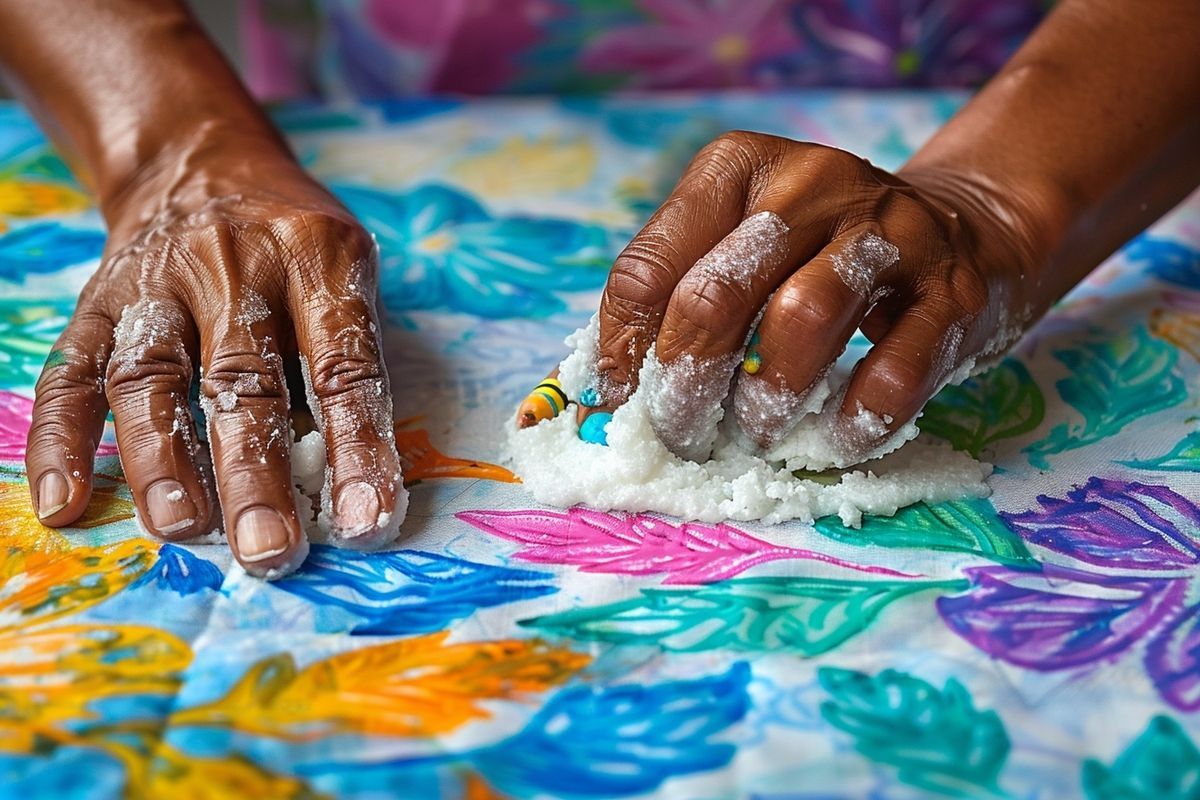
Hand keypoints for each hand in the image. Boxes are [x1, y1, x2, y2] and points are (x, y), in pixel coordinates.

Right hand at [25, 132, 403, 577]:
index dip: (358, 449)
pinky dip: (61, 439)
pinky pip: (71, 372)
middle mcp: (236, 264)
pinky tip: (65, 501)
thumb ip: (347, 365)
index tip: (366, 524)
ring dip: (162, 459)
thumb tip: (349, 490)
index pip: (344, 366)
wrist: (202, 162)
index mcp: (317, 261)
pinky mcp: (97, 299)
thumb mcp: (346, 275)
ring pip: (151, 375)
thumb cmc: (296, 246)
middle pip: (244, 377)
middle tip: (270, 552)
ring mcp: (156, 280)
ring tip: (179, 529)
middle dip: (257, 472)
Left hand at [584, 131, 1042, 461]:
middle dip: (686, 384)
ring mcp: (889, 231)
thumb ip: (672, 308)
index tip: (627, 406)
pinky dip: (852, 421)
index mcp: (737, 169)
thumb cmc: (818, 257)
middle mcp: (810, 183)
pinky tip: (833, 439)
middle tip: (683, 435)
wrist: (962, 233)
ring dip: (766, 398)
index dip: (624, 354)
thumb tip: (602, 405)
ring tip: (758, 432)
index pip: (647, 270)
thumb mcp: (741, 252)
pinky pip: (893, 371)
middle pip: (715, 295)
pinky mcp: (951, 289)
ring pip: (800, 319)